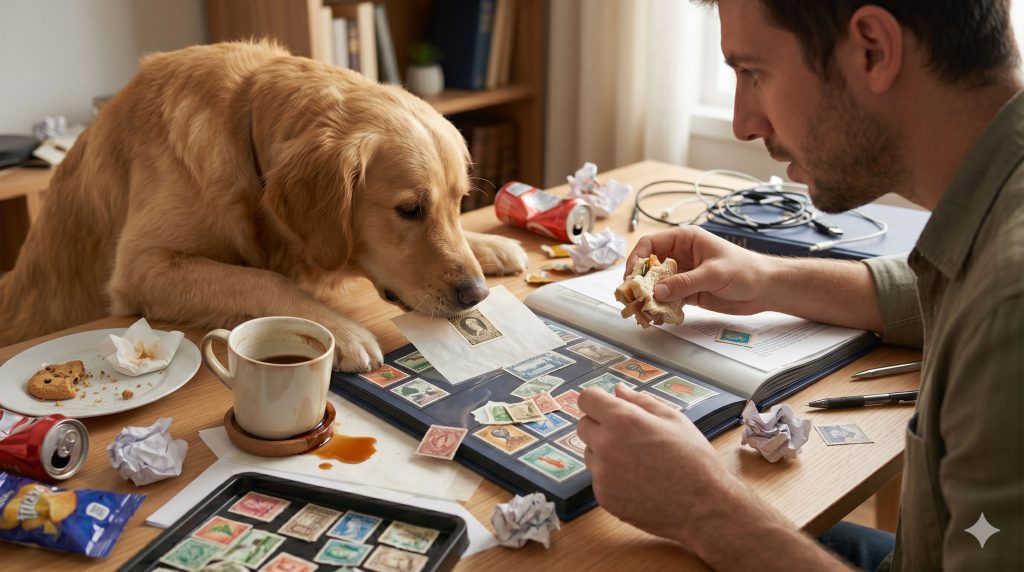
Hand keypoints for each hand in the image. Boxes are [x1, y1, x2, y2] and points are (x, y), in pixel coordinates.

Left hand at [575, 384, 731, 545]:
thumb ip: (640, 401)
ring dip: (605, 452)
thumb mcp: (673, 419)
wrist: (704, 507)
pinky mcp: (603, 497)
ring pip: (590, 452)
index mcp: (621, 420)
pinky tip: (638, 481)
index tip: (607, 406)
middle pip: (583, 425)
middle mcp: (605, 445)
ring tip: (638, 461)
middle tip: (629, 435)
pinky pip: (598, 478)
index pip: (586, 399)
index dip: (597, 401)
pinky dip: (612, 477)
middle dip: (600, 425)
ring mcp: (602, 474)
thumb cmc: (693, 459)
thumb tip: (617, 390)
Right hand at [625, 227, 771, 314]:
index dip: (637, 258)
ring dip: (648, 298)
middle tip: (632, 298)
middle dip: (639, 282)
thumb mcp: (714, 273)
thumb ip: (685, 283)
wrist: (766, 288)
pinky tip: (656, 317)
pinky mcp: (688, 293)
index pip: (650, 244)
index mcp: (685, 240)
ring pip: (656, 285)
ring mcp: (683, 275)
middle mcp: (680, 256)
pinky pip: (668, 299)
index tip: (631, 276)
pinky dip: (660, 308)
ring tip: (642, 311)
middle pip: (649, 266)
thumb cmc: (745, 270)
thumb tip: (658, 292)